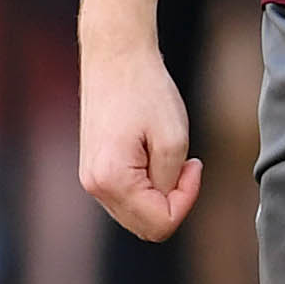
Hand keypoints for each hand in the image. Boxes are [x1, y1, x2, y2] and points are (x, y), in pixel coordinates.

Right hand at [77, 39, 202, 240]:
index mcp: (112, 180)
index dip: (186, 200)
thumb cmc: (145, 91)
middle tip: (185, 164)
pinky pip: (126, 196)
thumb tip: (166, 200)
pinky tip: (152, 155)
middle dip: (173, 201)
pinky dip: (147, 186)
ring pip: (136, 213)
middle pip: (146, 226)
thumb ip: (172, 183)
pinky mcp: (94, 169)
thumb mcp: (174, 139)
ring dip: (160, 194)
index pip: (160, 223)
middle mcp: (94, 185)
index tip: (193, 166)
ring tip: (167, 156)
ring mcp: (91, 178)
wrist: (115, 58)